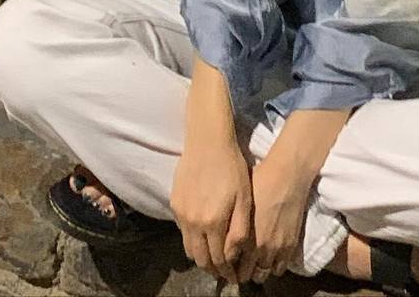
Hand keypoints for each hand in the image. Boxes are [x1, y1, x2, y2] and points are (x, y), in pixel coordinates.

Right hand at [170, 138, 253, 283]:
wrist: (207, 141)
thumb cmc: (231, 167)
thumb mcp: (244, 199)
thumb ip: (239, 231)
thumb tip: (233, 256)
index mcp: (213, 223)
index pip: (218, 260)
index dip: (227, 272)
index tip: (234, 277)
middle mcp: (193, 222)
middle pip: (200, 259)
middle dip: (213, 269)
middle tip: (224, 271)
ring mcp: (181, 213)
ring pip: (189, 247)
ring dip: (201, 256)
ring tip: (213, 256)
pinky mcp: (175, 203)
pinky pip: (183, 231)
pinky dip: (193, 239)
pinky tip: (203, 233)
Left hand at [233, 153, 311, 283]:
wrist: (287, 175)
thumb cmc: (260, 180)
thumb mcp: (238, 201)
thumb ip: (230, 223)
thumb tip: (220, 233)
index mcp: (241, 235)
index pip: (228, 262)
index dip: (224, 264)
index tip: (223, 262)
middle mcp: (257, 247)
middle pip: (244, 274)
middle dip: (238, 272)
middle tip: (237, 267)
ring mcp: (274, 249)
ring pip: (261, 275)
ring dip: (256, 272)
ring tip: (253, 265)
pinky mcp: (289, 247)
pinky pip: (279, 269)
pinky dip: (272, 268)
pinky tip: (269, 259)